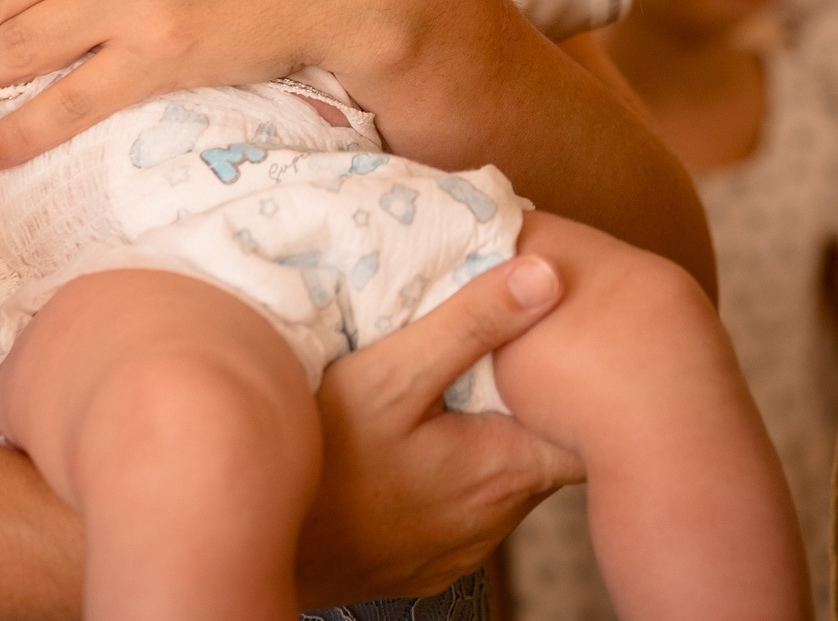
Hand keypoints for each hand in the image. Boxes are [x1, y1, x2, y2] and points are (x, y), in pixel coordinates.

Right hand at [297, 255, 582, 605]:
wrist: (253, 540)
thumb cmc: (320, 461)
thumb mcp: (390, 374)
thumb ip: (471, 323)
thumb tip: (547, 275)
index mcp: (504, 470)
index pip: (585, 431)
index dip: (580, 381)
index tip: (564, 340)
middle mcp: (495, 520)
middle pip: (542, 448)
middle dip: (528, 400)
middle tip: (505, 348)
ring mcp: (461, 549)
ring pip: (501, 477)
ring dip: (487, 435)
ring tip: (459, 388)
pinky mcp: (428, 562)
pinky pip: (464, 508)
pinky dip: (455, 471)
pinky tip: (420, 443)